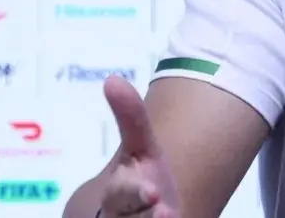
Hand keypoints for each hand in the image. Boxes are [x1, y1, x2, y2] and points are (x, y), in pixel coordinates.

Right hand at [98, 76, 180, 217]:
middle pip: (128, 216)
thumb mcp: (141, 150)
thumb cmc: (140, 179)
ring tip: (171, 217)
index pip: (123, 194)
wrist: (130, 214)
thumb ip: (130, 118)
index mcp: (121, 194)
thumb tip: (112, 79)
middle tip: (165, 211)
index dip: (135, 193)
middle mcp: (125, 216)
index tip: (154, 191)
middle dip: (144, 215)